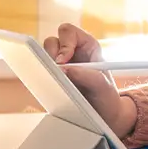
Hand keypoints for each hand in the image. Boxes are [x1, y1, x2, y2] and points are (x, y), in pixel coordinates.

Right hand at [43, 22, 136, 139]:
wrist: (104, 116)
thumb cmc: (107, 98)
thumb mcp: (103, 87)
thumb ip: (88, 76)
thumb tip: (65, 70)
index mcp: (87, 46)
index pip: (68, 32)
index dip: (64, 43)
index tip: (63, 61)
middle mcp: (72, 52)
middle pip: (51, 42)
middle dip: (50, 55)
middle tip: (54, 72)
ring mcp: (61, 65)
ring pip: (42, 56)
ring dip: (44, 66)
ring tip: (52, 81)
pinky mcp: (52, 78)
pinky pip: (39, 71)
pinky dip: (40, 77)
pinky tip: (46, 87)